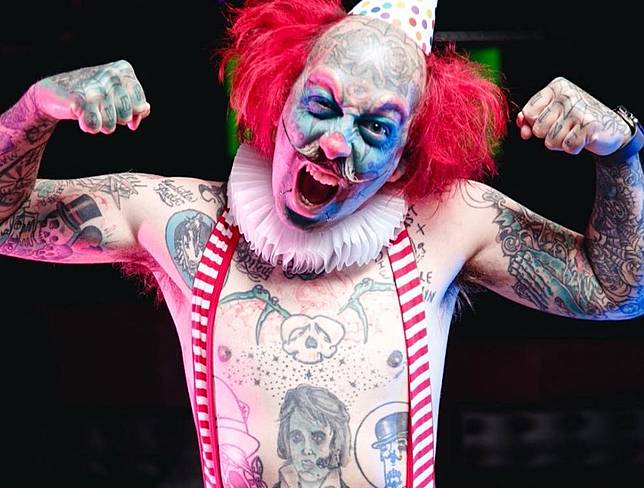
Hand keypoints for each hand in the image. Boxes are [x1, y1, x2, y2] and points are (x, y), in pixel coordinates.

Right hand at [31, 60, 150, 133]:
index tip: (119, 110)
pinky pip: (94, 126)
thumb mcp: (118, 97)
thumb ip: (137, 104)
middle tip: (101, 109)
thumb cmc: (92, 95)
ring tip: (92, 112)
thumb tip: (145, 109)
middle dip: (115, 120)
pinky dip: (89, 127)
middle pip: (126, 116)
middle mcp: (111, 74)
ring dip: (101, 125)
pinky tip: (82, 117)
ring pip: (111, 125)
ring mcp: (96, 86)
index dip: (132, 115)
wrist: (53, 92)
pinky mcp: (79, 99)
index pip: (141, 106)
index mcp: (124, 70)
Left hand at [516, 77, 630, 155]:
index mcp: (557, 87)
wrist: (610, 128)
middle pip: (538, 129)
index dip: (531, 124)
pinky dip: (572, 148)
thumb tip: (521, 124)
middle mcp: (568, 95)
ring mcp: (579, 110)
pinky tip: (581, 139)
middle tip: (563, 129)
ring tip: (572, 133)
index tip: (540, 125)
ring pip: (551, 141)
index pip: (529, 112)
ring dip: (560, 143)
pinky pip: (567, 147)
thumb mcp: (552, 112)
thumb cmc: (576, 120)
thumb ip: (532, 116)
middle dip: (547, 135)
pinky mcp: (589, 126)